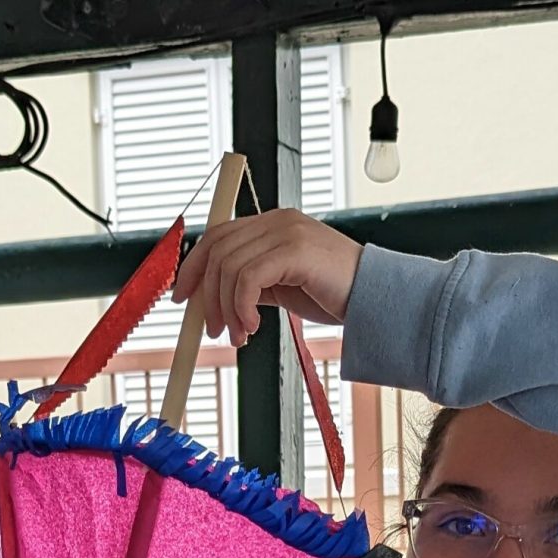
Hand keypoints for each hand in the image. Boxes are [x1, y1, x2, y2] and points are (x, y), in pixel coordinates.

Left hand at [172, 208, 361, 344]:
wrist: (375, 300)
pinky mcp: (295, 250)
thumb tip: (218, 300)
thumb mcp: (284, 288)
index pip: (218, 236)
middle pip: (218, 250)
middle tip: (214, 331)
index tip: (182, 300)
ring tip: (240, 337)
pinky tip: (254, 327)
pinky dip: (242, 307)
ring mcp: (286, 232)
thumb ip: (254, 284)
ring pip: (230, 267)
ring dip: (226, 309)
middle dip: (207, 296)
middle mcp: (276, 221)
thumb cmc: (334, 295)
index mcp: (272, 225)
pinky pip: (248, 277)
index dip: (193, 267)